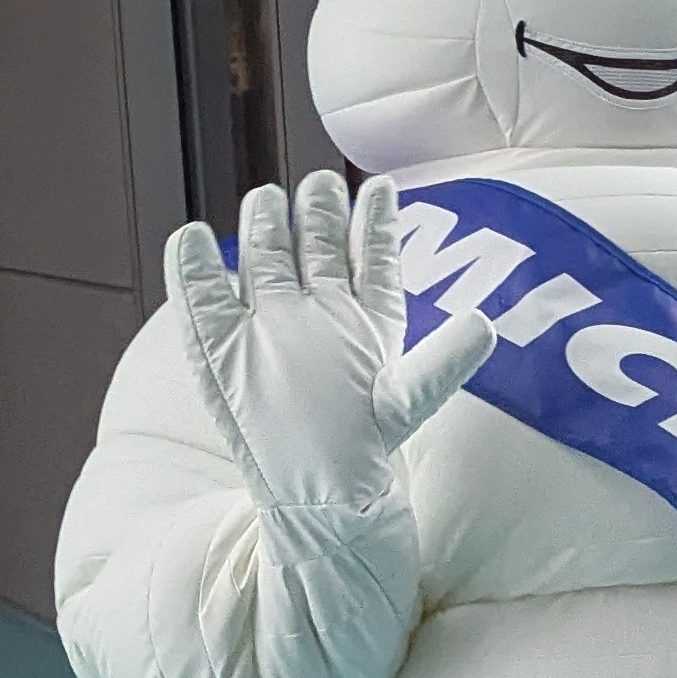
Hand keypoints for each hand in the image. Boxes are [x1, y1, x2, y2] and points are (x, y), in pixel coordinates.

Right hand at [166, 173, 493, 516]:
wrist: (316, 493)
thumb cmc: (363, 447)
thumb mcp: (409, 401)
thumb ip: (443, 362)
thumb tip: (485, 325)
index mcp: (363, 317)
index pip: (370, 256)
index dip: (375, 222)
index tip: (381, 188)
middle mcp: (315, 312)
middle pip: (314, 247)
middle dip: (316, 212)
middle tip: (318, 184)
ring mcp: (267, 324)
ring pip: (265, 260)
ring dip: (265, 227)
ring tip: (266, 199)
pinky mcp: (218, 346)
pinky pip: (203, 300)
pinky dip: (193, 271)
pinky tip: (191, 239)